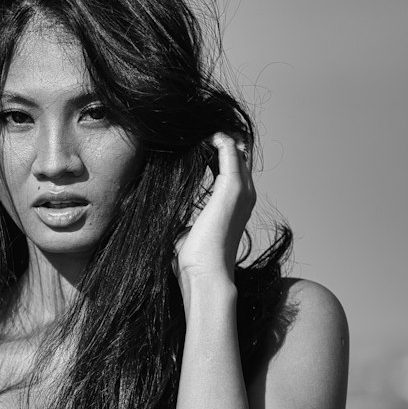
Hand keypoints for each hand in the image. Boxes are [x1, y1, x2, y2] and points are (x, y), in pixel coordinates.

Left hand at [175, 133, 254, 292]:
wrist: (205, 275)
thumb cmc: (194, 263)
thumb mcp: (185, 233)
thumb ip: (182, 221)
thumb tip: (163, 217)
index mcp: (236, 205)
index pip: (231, 168)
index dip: (213, 154)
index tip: (192, 146)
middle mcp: (245, 194)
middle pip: (236, 153)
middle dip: (215, 141)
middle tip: (191, 135)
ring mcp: (242, 189)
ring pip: (234, 147)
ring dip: (214, 137)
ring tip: (192, 133)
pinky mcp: (233, 186)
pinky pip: (228, 149)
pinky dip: (214, 138)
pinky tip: (197, 138)